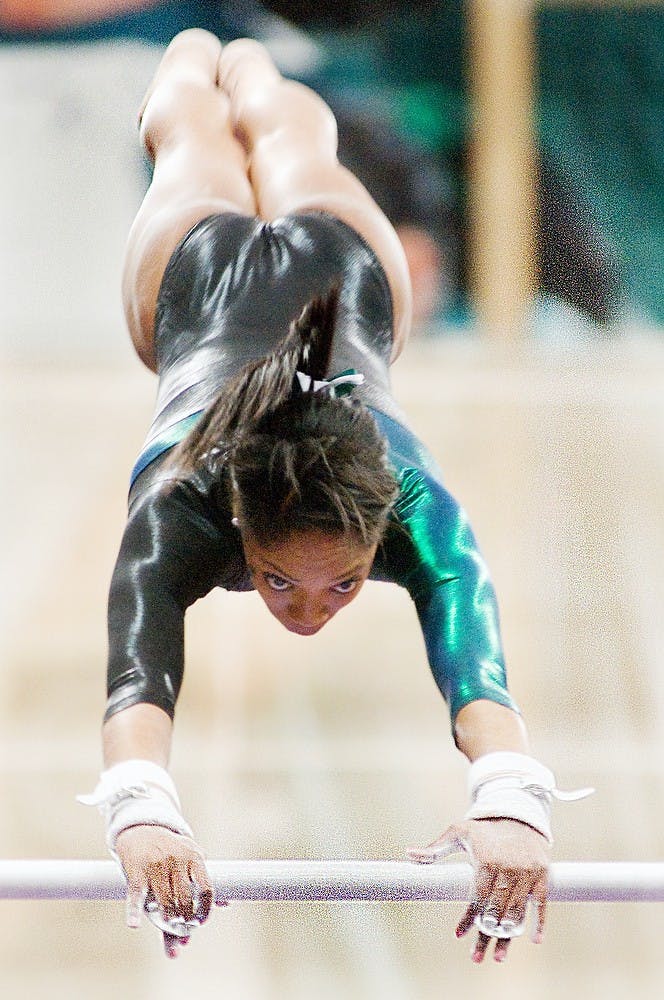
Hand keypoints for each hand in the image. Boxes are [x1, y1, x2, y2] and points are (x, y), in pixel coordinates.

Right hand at [115, 825, 215, 957]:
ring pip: (165, 902)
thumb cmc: (170, 849)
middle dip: (185, 918)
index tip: (201, 921)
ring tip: (169, 926)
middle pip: (185, 899)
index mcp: (194, 857)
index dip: (205, 909)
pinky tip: (134, 924)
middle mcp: (176, 860)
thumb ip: (203, 880)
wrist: (141, 830)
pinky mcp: (136, 872)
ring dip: (168, 920)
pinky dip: (134, 912)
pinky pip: (137, 896)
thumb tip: (226, 903)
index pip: (206, 888)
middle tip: (183, 928)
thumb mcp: (190, 858)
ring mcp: (156, 866)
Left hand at [407, 818, 548, 962]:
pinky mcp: (542, 875)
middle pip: (495, 909)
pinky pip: (541, 903)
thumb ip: (435, 848)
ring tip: (498, 956)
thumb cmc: (484, 830)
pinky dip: (539, 922)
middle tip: (476, 957)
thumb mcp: (458, 832)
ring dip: (508, 936)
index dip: (468, 917)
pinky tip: (534, 940)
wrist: (518, 817)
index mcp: (486, 859)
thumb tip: (409, 854)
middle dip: (485, 934)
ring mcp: (527, 873)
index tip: (458, 934)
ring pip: (517, 911)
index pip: (476, 896)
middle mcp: (508, 868)